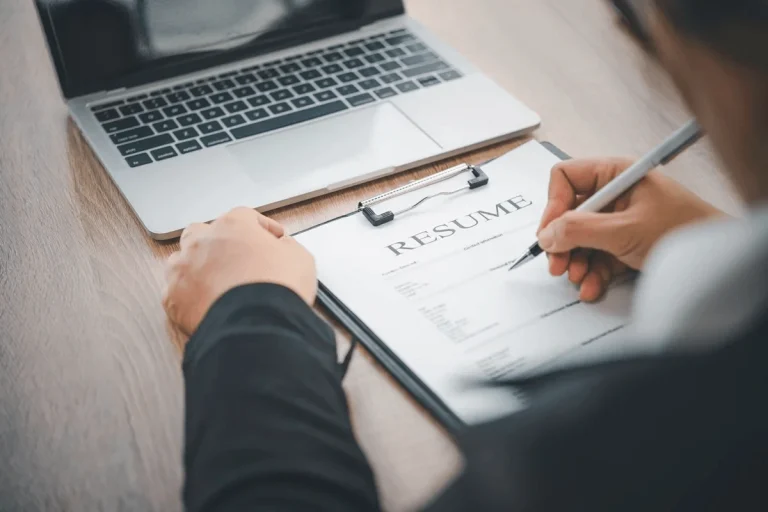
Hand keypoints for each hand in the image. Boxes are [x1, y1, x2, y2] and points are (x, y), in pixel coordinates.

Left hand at [163, 207, 316, 334]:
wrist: (256, 324)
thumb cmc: (276, 288)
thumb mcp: (300, 258)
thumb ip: (288, 246)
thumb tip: (283, 247)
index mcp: (233, 225)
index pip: (245, 216)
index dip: (261, 228)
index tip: (271, 239)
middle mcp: (203, 242)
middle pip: (202, 232)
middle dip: (216, 242)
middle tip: (234, 256)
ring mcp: (184, 268)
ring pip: (181, 260)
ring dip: (195, 267)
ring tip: (214, 282)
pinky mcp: (173, 297)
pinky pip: (175, 292)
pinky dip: (187, 296)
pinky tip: (202, 304)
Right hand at [537, 158, 721, 301]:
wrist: (715, 261)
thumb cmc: (683, 230)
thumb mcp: (624, 230)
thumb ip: (580, 230)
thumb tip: (547, 234)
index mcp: (615, 175)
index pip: (567, 178)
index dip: (554, 205)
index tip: (550, 233)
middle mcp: (614, 194)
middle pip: (570, 213)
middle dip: (562, 241)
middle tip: (557, 264)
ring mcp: (619, 220)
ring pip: (581, 238)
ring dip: (576, 261)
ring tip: (577, 278)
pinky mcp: (625, 243)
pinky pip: (597, 255)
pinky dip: (592, 273)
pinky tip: (592, 286)